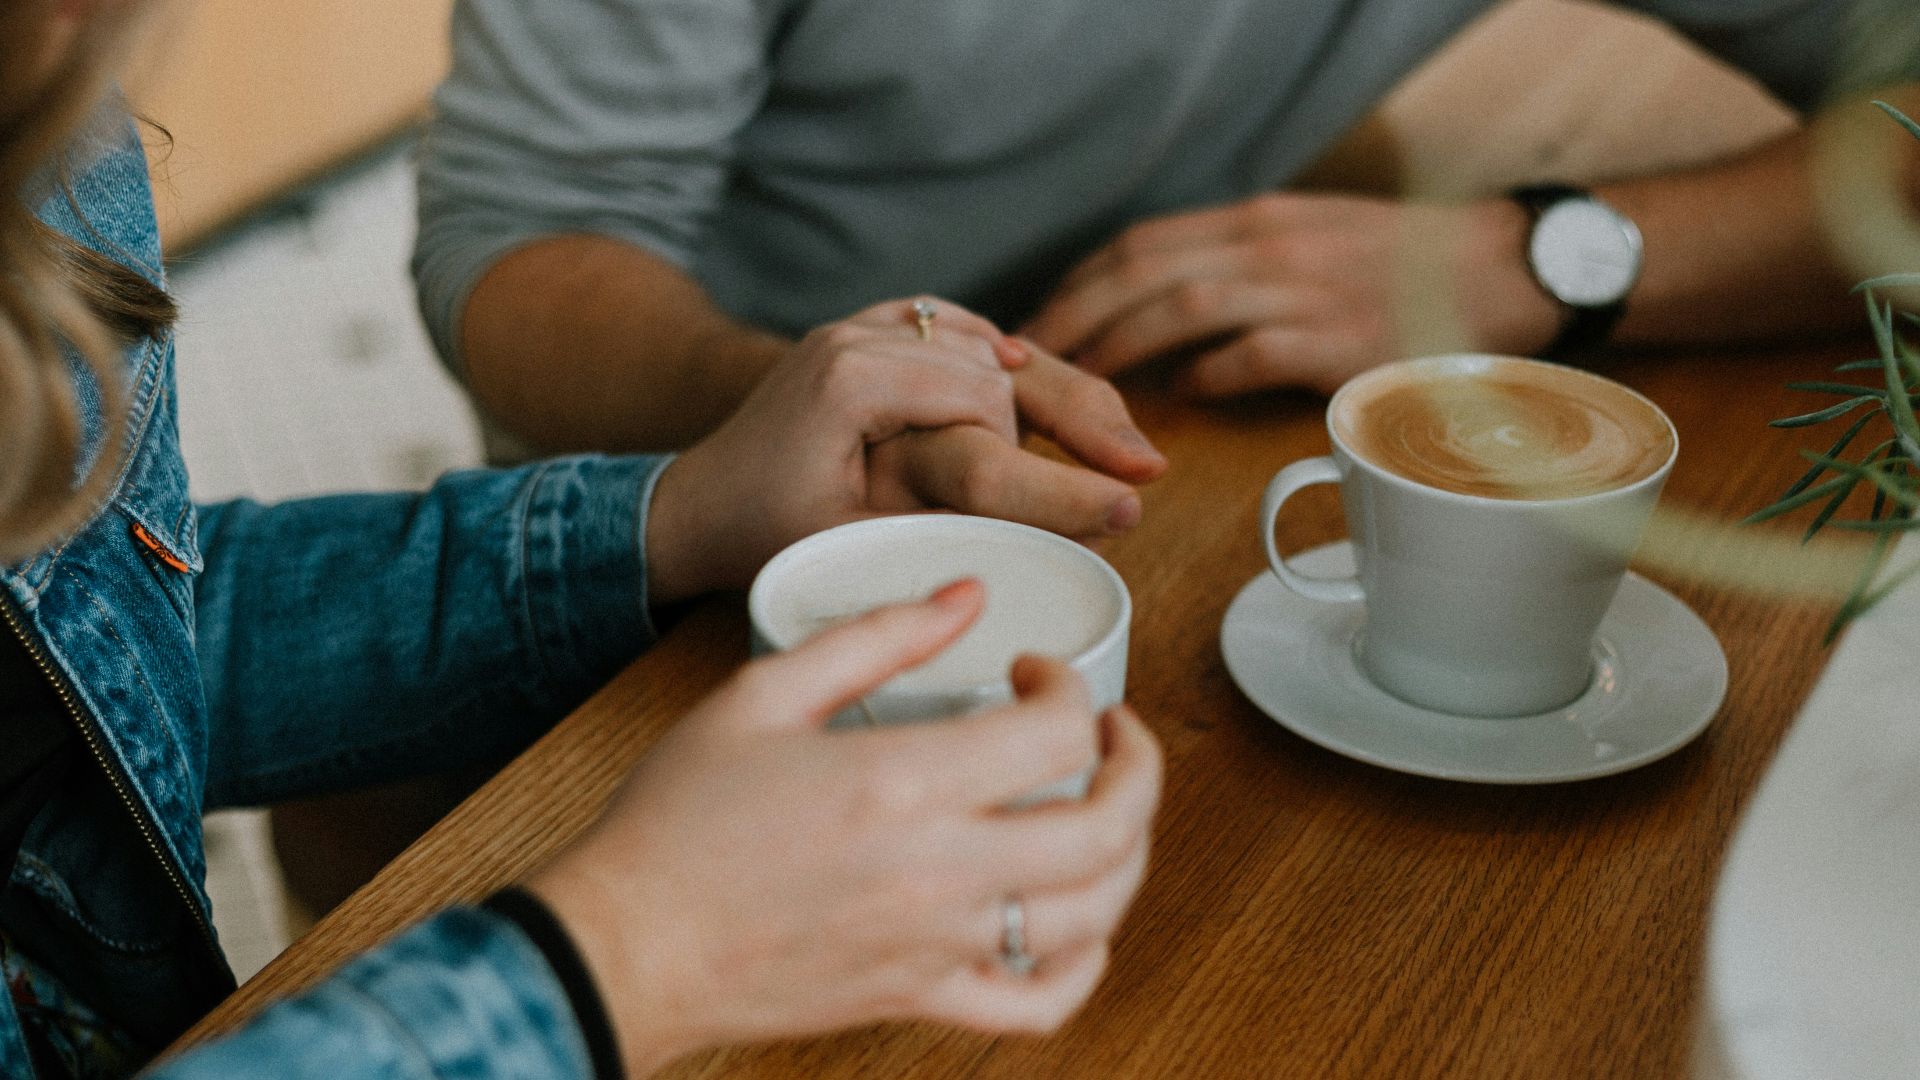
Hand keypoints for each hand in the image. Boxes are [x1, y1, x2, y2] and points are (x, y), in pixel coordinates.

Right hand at [528, 582, 1162, 1075]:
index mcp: (903, 782)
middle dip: (1139, 765)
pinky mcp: (921, 998)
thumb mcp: (762, 694)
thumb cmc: (678, 820)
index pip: (1058, 731)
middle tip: (1113, 733)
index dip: (1070, 685)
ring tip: (1109, 811)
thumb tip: (964, 596)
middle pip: (1110, 827)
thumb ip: (875, 637)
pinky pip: (1042, 1004)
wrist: (625, 943)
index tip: (1034, 671)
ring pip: (1097, 914)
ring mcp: (938, 945)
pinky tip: (1076, 922)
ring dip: (1131, 853)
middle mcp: (939, 870)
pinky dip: (1085, 965)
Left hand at [646, 298, 1164, 603]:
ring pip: (985, 344)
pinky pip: (955, 330)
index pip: (984, 403)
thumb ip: (938, 523)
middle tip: (1146, 468)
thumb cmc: (763, 532)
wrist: (695, 502)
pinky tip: (1045, 380)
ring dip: (1050, 389)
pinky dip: (1002, 356)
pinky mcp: (869, 332)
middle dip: (1078, 416)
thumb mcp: (852, 540)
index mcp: (853, 376)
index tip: (1117, 505)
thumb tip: (1044, 536)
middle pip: (998, 363)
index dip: (1048, 461)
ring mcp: (863, 325)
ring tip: (1120, 442)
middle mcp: (859, 333)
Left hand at [1022, 193, 1556, 396]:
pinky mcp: (1342, 339)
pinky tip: (1180, 399)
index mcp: (1259, 223)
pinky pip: (1251, 354)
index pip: (1143, 243)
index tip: (1041, 322)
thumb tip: (1167, 313)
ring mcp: (1307, 290)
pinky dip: (1206, 375)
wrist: (1509, 269)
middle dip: (1076, 316)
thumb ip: (1243, 264)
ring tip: (1083, 386)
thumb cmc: (1406, 266)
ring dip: (1122, 346)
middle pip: (1144, 270)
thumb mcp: (1313, 239)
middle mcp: (1272, 246)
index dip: (1081, 283)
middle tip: (1030, 363)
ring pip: (1184, 306)